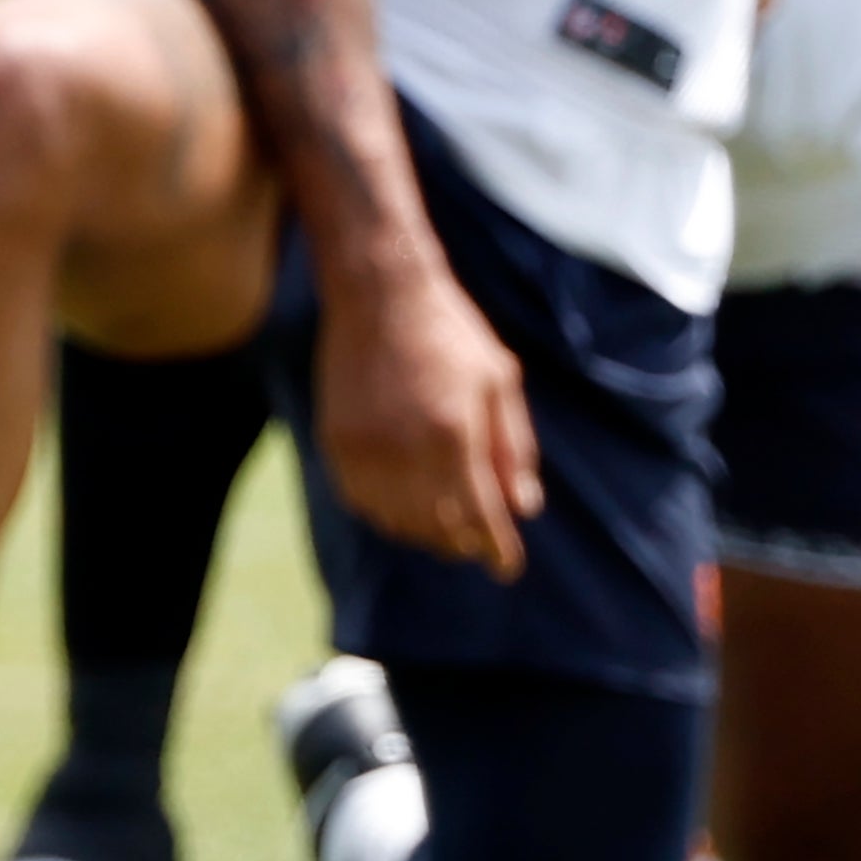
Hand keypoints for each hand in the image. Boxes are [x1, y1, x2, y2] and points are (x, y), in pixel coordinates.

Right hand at [315, 259, 539, 579]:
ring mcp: (365, 448)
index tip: (508, 568)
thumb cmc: (449, 331)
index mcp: (454, 433)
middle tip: (478, 542)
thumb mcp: (499, 381)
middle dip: (464, 543)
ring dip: (425, 532)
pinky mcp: (336, 441)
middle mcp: (406, 449)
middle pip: (438, 528)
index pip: (481, 518)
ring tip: (443, 524)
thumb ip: (513, 447)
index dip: (497, 550)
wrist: (379, 292)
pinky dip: (385, 513)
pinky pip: (360, 502)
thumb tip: (524, 507)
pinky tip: (402, 502)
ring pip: (397, 521)